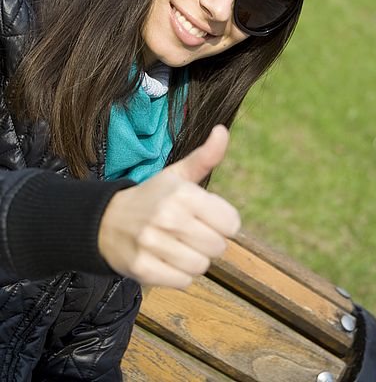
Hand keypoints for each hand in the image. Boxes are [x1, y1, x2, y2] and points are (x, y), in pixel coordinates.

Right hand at [97, 125, 239, 287]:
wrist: (106, 221)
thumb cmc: (152, 197)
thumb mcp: (178, 174)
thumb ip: (205, 156)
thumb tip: (223, 130)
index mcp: (182, 193)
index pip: (231, 223)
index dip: (222, 222)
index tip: (206, 217)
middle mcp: (168, 217)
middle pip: (218, 247)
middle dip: (209, 242)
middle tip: (190, 232)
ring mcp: (153, 244)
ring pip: (201, 267)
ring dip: (194, 260)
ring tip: (178, 246)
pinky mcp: (143, 269)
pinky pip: (183, 282)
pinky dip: (179, 275)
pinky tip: (166, 259)